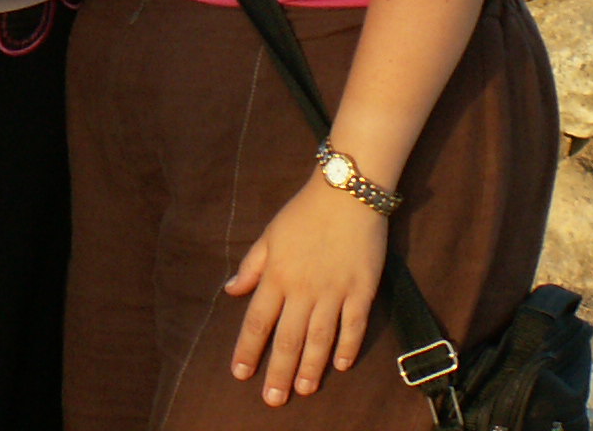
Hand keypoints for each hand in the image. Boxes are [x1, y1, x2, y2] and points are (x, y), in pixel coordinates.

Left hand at [225, 175, 390, 407]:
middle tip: (272, 399)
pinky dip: (348, 346)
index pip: (257, 320)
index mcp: (277, 275)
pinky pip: (354, 325)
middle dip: (278, 371)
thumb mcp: (269, 234)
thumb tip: (230, 291)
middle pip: (288, 338)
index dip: (248, 349)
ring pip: (319, 338)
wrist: (347, 192)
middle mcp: (303, 288)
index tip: (240, 374)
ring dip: (310, 367)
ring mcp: (334, 291)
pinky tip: (340, 365)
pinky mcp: (361, 289)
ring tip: (302, 390)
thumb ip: (251, 266)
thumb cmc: (304, 212)